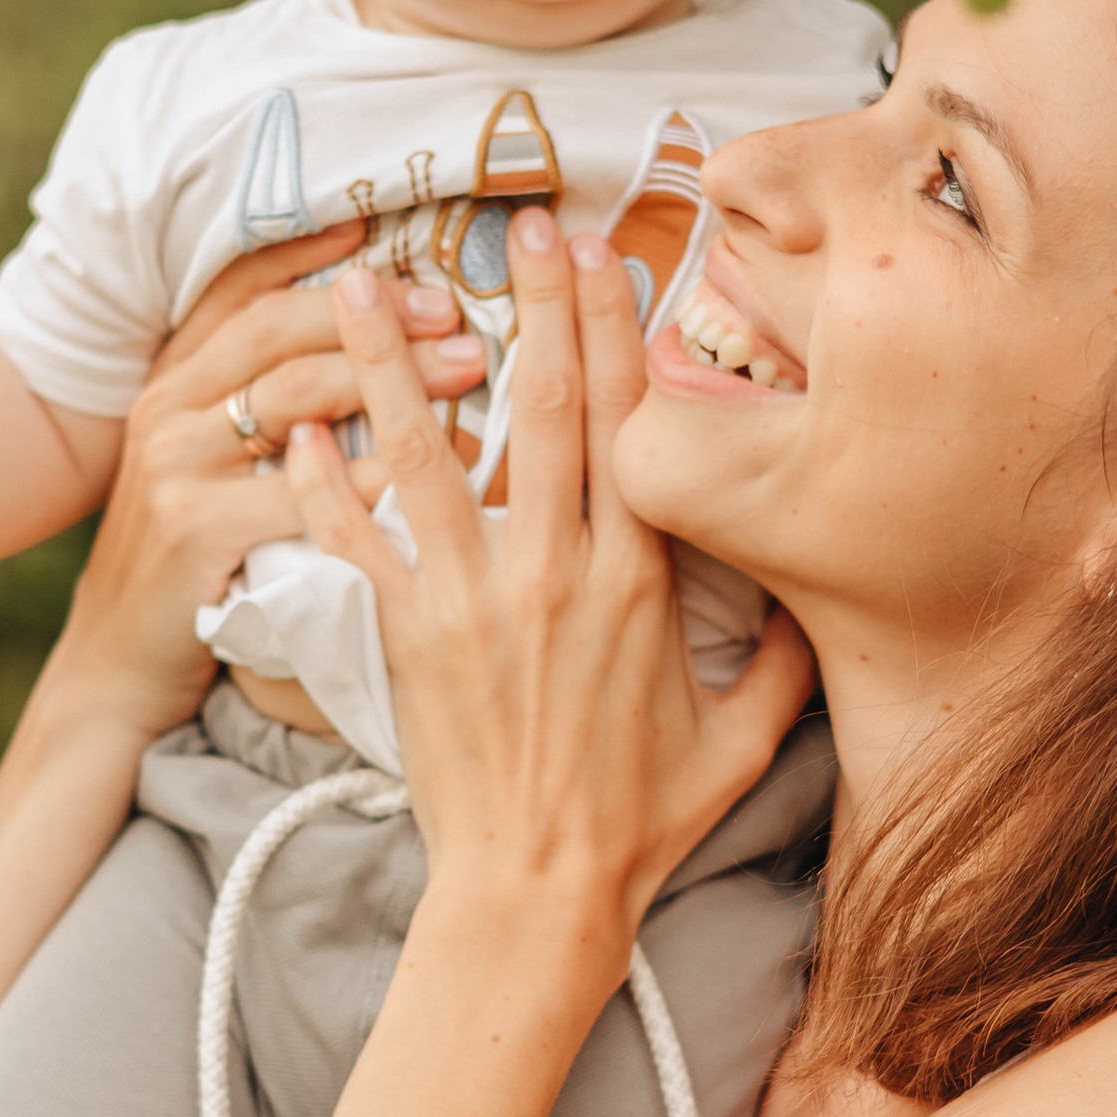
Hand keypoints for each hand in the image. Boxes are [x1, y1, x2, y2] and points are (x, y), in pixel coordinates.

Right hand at [40, 222, 483, 742]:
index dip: (312, 250)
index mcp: (174, 379)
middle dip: (376, 310)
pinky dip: (368, 474)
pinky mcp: (192, 532)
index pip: (241, 289)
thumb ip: (265, 405)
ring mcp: (174, 467)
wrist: (120, 664)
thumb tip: (375, 346)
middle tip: (459, 305)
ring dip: (388, 374)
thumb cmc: (192, 561)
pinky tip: (430, 466)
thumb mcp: (212, 464)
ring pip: (289, 395)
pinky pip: (296, 491)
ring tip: (469, 366)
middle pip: (277, 329)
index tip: (387, 225)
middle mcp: (167, 408)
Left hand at [282, 212, 811, 943]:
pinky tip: (299, 424)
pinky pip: (358, 541)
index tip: (611, 256)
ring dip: (392, 362)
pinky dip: (323, 482)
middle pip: (545, 407)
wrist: (538, 896)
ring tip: (358, 286)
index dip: (621, 331)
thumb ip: (781, 656)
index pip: (635, 424)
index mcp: (643, 578)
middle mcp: (560, 569)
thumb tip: (816, 589)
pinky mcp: (408, 637)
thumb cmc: (639, 824)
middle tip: (522, 220)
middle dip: (534, 303)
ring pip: (431, 452)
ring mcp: (476, 599)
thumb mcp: (744, 739)